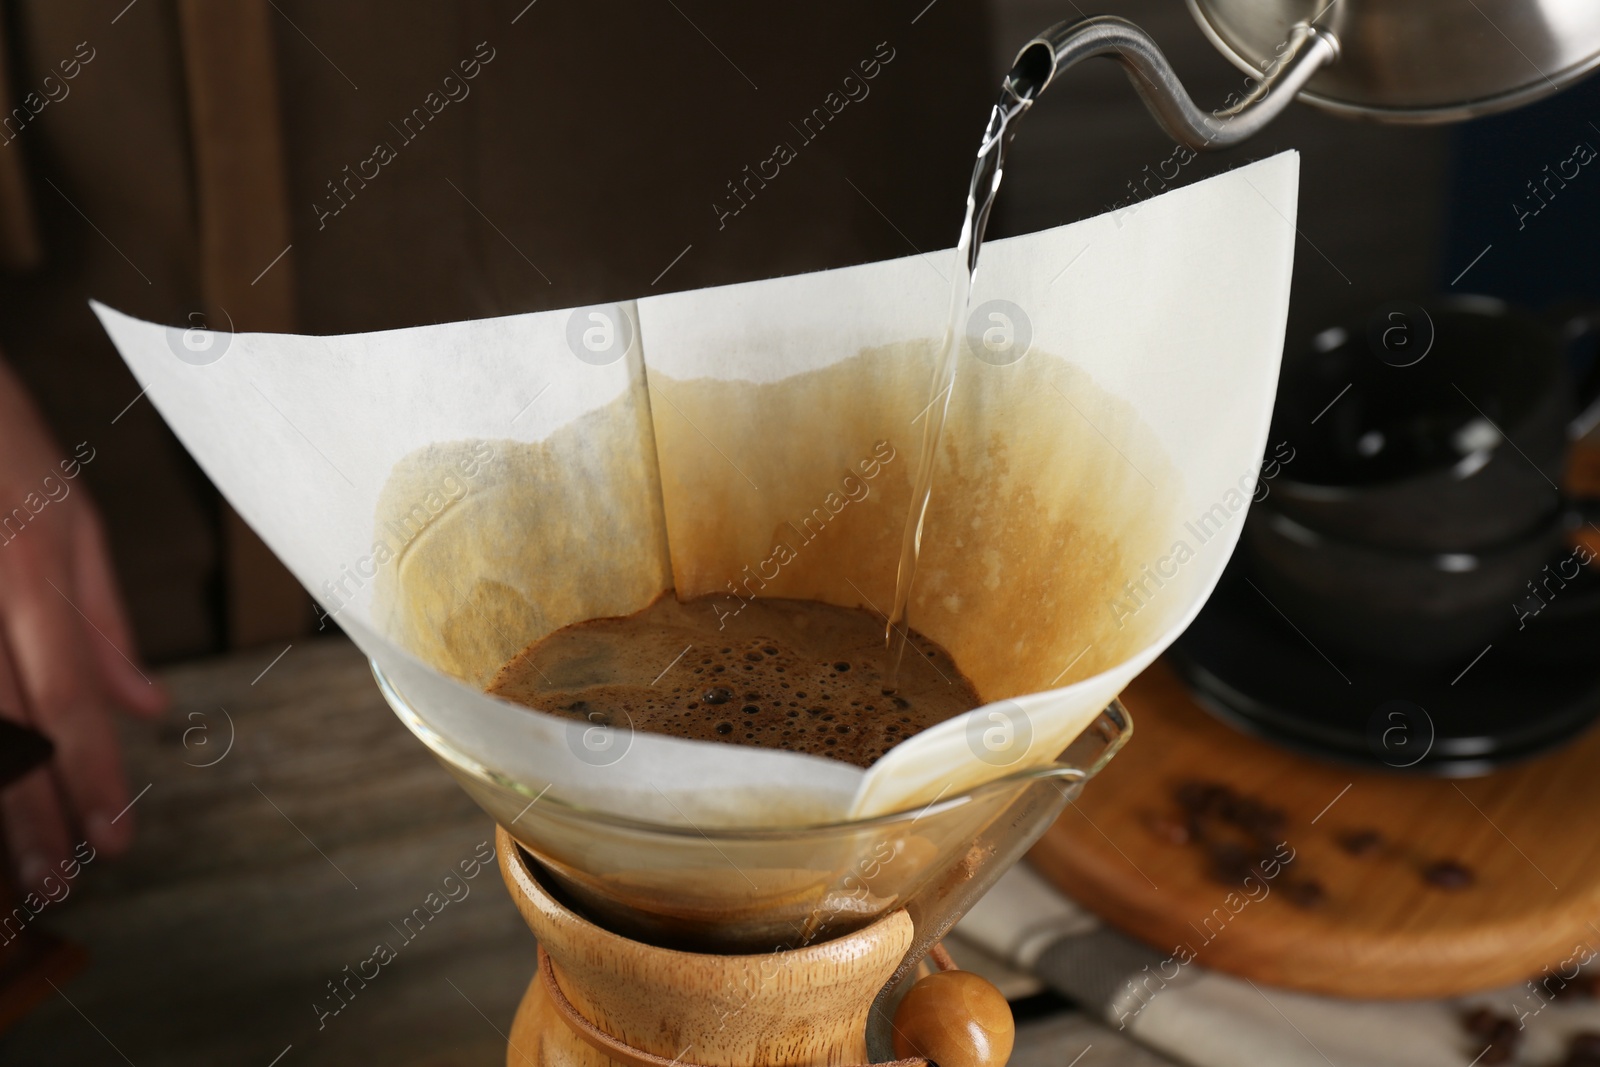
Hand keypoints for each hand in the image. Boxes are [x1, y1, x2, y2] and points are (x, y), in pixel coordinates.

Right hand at [0, 357, 165, 893]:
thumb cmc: (0, 442)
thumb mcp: (72, 519)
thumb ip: (107, 622)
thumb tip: (151, 709)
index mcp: (29, 578)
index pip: (69, 702)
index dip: (92, 780)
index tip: (116, 842)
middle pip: (3, 735)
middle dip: (31, 819)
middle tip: (60, 882)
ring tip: (16, 869)